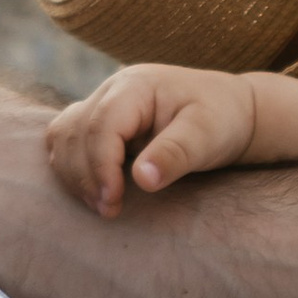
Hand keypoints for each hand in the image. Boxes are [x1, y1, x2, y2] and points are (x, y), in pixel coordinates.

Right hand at [47, 65, 297, 215]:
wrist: (232, 110)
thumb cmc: (223, 119)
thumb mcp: (207, 136)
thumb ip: (175, 154)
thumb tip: (142, 180)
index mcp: (135, 86)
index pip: (100, 125)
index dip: (99, 167)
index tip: (113, 204)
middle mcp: (112, 89)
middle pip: (75, 131)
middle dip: (85, 175)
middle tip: (108, 211)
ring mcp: (103, 102)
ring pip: (64, 134)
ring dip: (73, 171)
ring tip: (100, 204)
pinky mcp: (102, 119)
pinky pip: (68, 138)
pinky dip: (71, 164)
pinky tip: (92, 189)